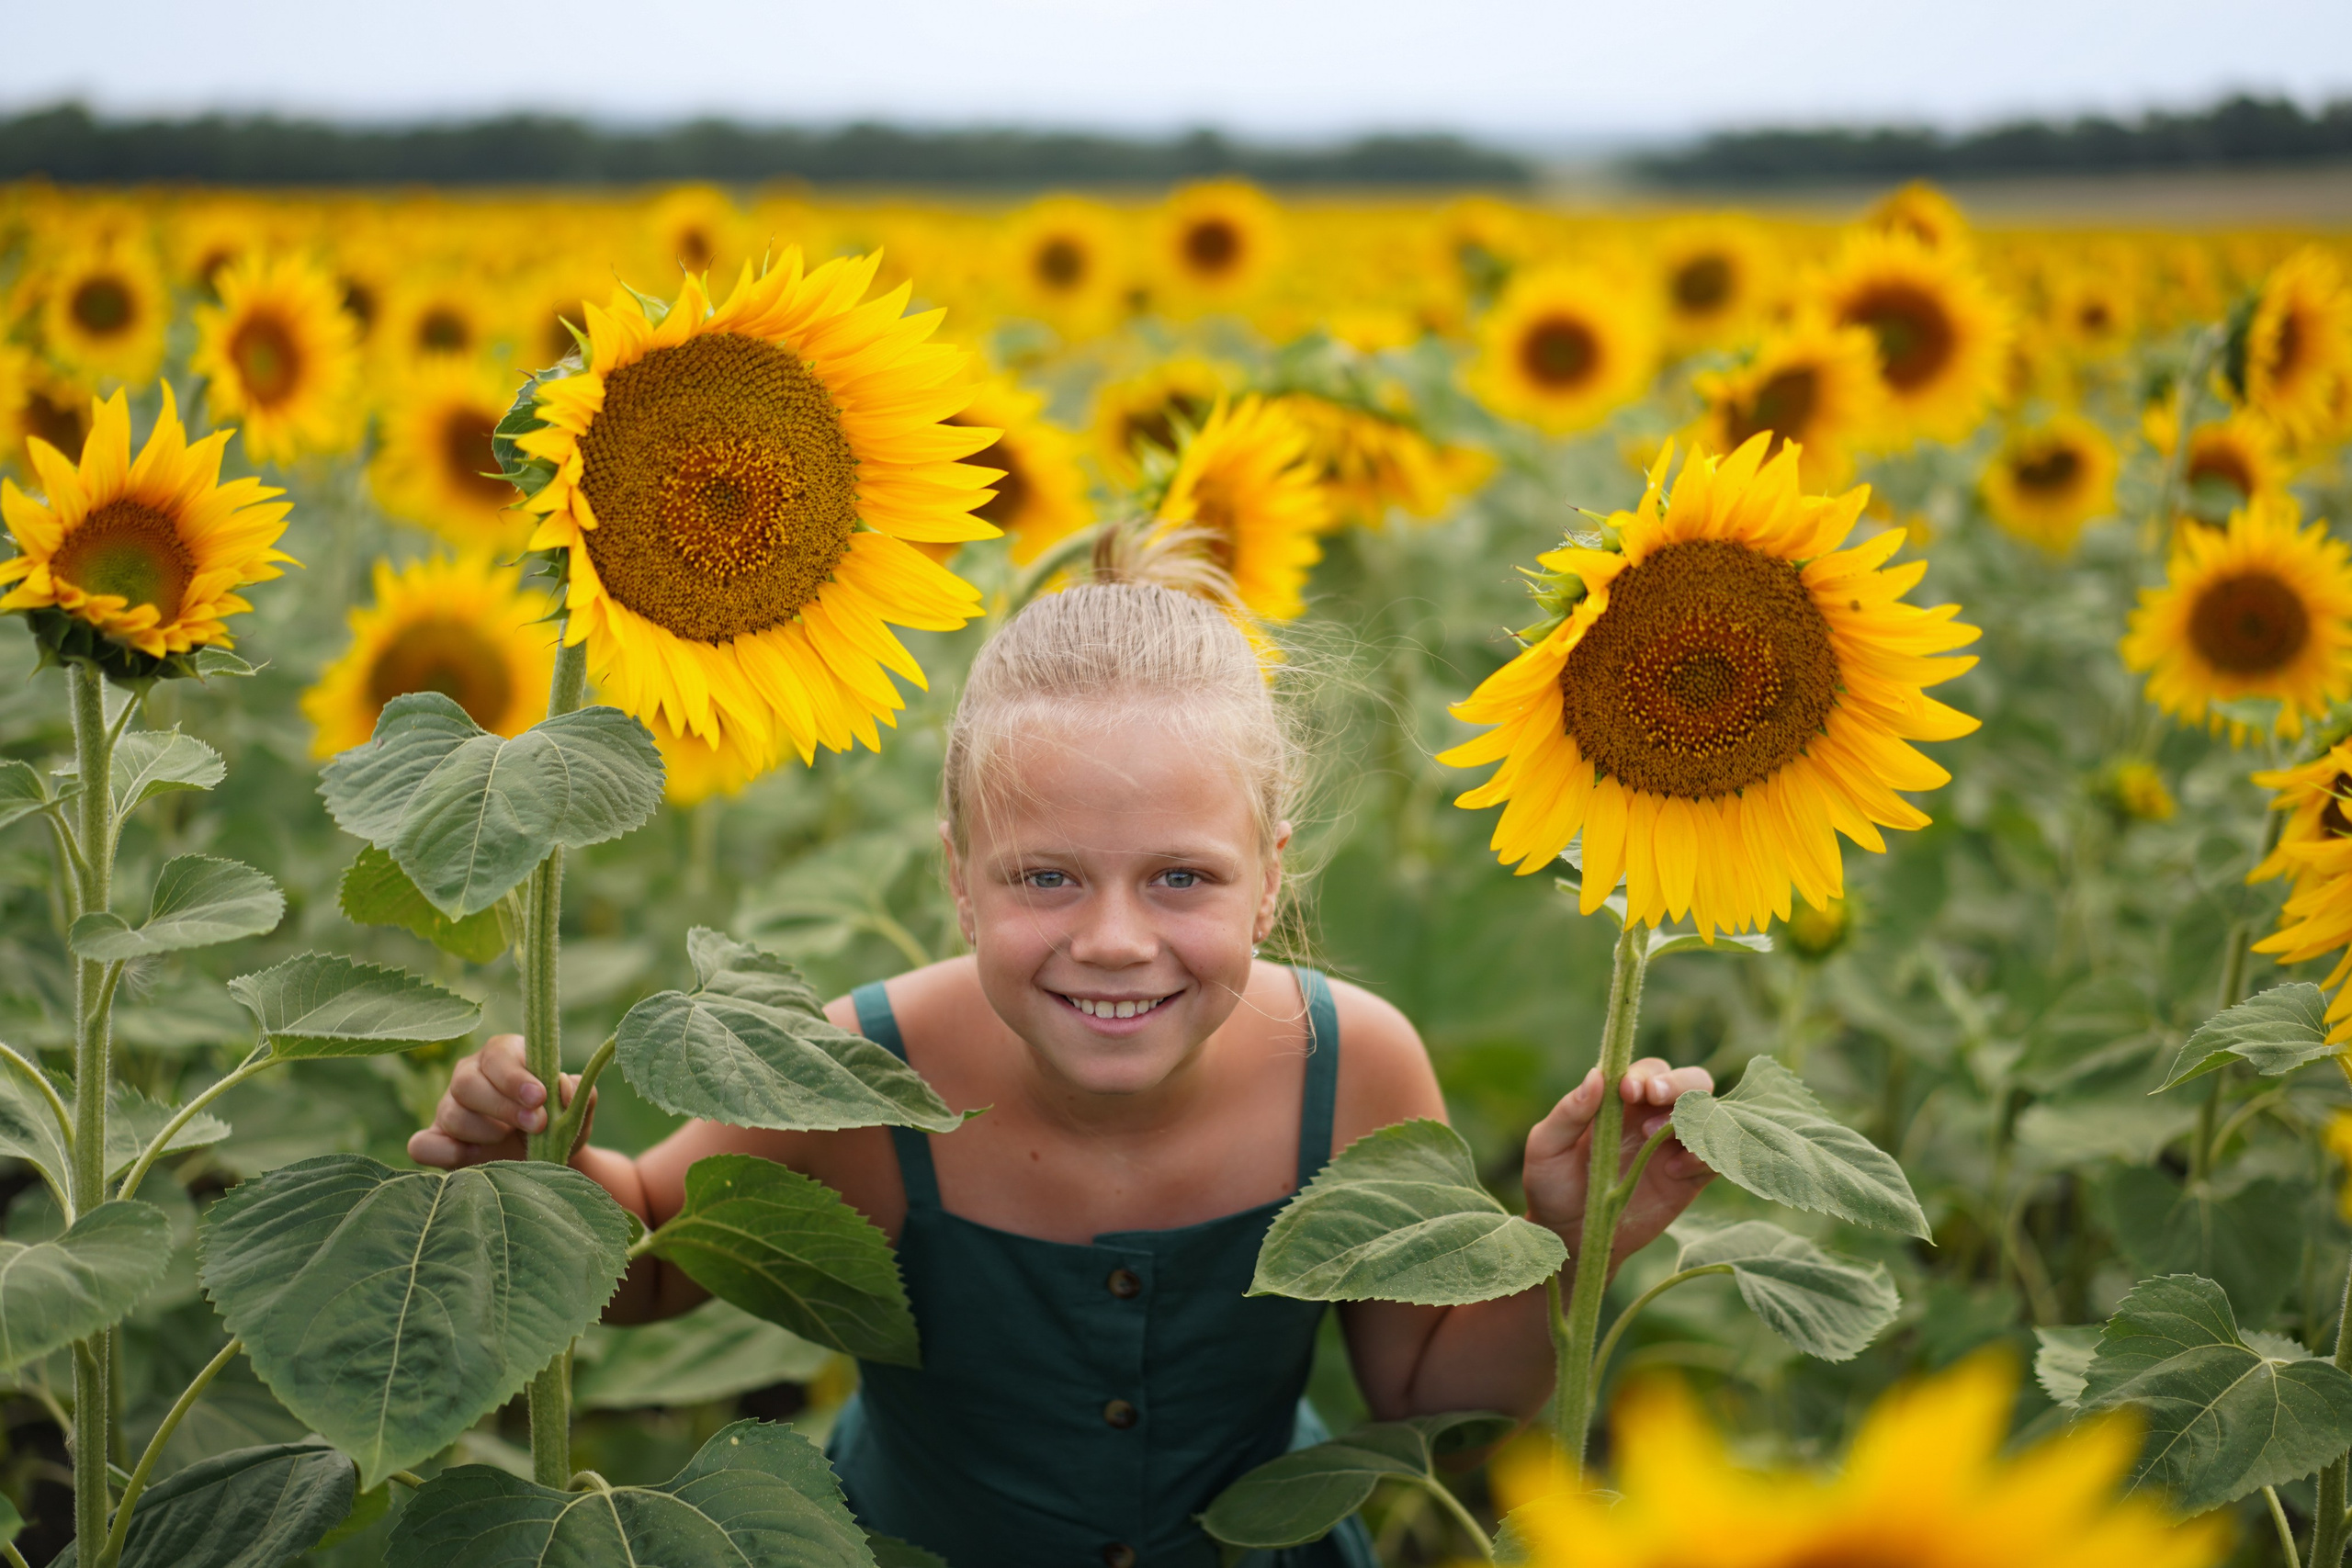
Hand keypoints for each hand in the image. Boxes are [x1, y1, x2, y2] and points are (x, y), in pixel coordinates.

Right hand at [407, 1033, 591, 1169]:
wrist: (545, 1162)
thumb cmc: (558, 1126)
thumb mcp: (577, 1109)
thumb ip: (578, 1091)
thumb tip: (562, 1084)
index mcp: (504, 1056)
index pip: (498, 1054)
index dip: (516, 1076)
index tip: (539, 1098)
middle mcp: (471, 1075)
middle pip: (467, 1080)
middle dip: (503, 1105)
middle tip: (535, 1124)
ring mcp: (449, 1107)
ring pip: (450, 1112)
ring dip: (484, 1131)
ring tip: (510, 1141)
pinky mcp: (436, 1140)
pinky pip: (422, 1144)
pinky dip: (443, 1153)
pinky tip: (474, 1160)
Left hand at [1523, 1057, 1714, 1268]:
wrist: (1569, 1236)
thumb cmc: (1551, 1184)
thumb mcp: (1546, 1146)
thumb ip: (1568, 1113)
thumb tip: (1595, 1076)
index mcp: (1620, 1102)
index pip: (1648, 1072)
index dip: (1645, 1074)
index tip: (1628, 1089)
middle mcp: (1653, 1117)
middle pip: (1691, 1082)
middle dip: (1679, 1083)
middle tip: (1655, 1096)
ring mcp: (1673, 1147)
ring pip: (1709, 1115)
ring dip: (1690, 1117)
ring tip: (1653, 1136)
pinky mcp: (1688, 1180)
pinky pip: (1714, 1159)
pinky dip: (1703, 1157)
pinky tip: (1673, 1171)